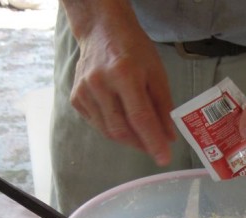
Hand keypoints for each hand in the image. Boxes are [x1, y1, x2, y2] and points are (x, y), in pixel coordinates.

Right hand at [69, 14, 175, 164]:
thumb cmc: (134, 50)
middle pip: (121, 129)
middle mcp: (99, 84)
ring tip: (141, 135)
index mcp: (124, 74)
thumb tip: (169, 137)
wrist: (101, 30)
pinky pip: (97, 124)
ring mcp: (84, 92)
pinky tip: (123, 121)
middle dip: (141, 144)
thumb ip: (163, 106)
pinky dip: (113, 129)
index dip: (153, 142)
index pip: (140, 118)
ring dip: (128, 139)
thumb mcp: (156, 73)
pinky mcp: (76, 98)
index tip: (164, 159)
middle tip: (155, 147)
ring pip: (108, 131)